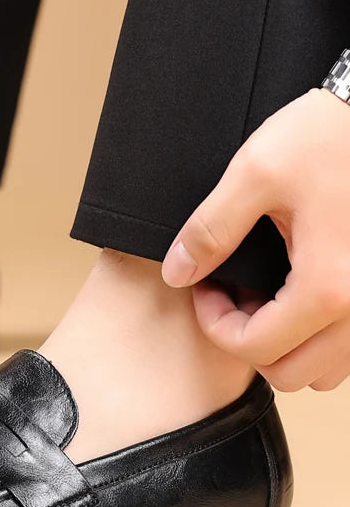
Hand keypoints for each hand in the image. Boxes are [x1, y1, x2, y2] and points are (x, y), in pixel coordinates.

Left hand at [162, 88, 349, 391]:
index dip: (213, 325)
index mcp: (329, 286)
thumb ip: (210, 229)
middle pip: (291, 372)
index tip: (204, 286)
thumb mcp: (255, 172)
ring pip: (328, 369)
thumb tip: (177, 273)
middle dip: (248, 341)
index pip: (255, 348)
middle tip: (230, 294)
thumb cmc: (328, 133)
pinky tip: (298, 290)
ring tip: (266, 295)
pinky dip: (319, 335)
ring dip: (287, 345)